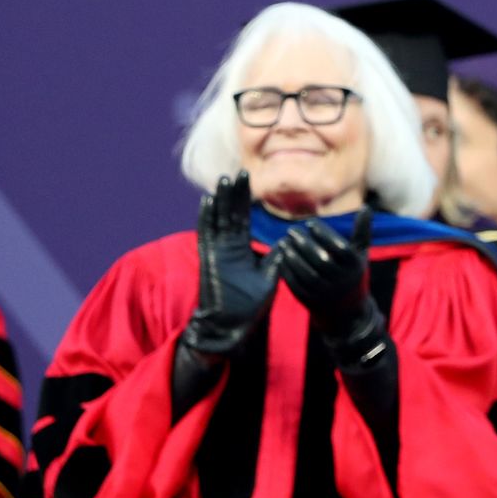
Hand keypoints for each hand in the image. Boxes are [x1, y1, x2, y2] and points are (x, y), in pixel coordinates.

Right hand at [185, 172, 280, 355]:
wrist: (231, 325)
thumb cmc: (250, 304)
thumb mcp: (269, 276)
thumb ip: (275, 258)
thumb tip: (290, 243)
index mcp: (241, 249)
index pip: (243, 218)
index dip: (245, 199)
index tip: (250, 179)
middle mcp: (227, 246)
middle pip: (231, 214)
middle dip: (235, 194)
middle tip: (239, 172)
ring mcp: (216, 251)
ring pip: (218, 219)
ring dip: (221, 200)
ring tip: (223, 180)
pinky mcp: (209, 259)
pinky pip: (207, 234)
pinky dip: (207, 217)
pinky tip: (208, 201)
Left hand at [277, 210, 375, 340]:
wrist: (347, 312)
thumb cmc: (353, 274)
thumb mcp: (360, 254)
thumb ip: (362, 232)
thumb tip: (365, 207)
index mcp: (355, 267)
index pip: (339, 247)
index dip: (324, 234)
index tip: (310, 223)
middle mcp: (342, 281)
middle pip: (321, 260)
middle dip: (304, 243)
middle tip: (291, 230)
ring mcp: (325, 293)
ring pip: (306, 272)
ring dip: (292, 256)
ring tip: (284, 242)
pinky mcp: (310, 301)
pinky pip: (296, 284)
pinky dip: (287, 270)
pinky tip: (281, 257)